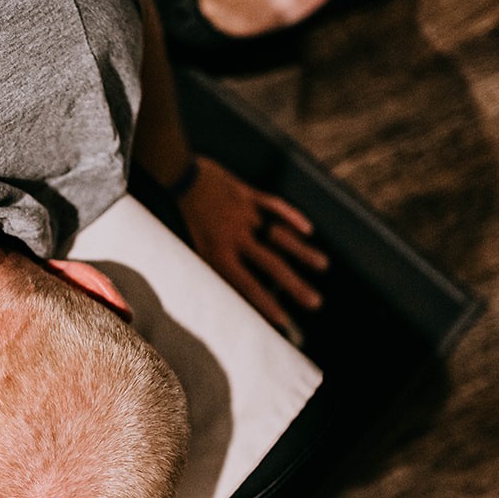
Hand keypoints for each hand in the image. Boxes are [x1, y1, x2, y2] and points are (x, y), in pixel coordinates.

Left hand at [175, 157, 328, 328]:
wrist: (176, 176)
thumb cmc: (185, 218)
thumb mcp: (193, 245)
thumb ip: (214, 265)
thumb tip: (232, 291)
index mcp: (217, 253)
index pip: (245, 284)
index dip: (264, 303)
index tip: (283, 321)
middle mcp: (234, 236)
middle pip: (270, 264)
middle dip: (294, 285)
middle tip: (315, 302)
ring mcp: (244, 214)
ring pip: (278, 236)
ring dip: (302, 252)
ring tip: (322, 266)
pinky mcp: (249, 194)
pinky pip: (274, 206)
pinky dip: (292, 217)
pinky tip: (307, 230)